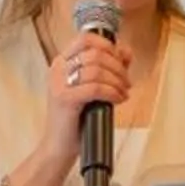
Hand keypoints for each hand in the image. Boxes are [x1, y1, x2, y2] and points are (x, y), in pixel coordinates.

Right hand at [39, 29, 132, 168]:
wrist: (59, 147)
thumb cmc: (77, 119)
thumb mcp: (93, 88)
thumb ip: (108, 68)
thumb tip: (126, 51)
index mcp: (61, 63)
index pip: (85, 39)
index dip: (108, 46)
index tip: (120, 61)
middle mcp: (57, 69)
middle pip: (95, 54)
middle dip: (117, 66)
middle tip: (126, 82)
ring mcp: (59, 84)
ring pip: (96, 69)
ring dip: (117, 80)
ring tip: (123, 92)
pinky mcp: (65, 100)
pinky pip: (95, 88)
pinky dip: (112, 92)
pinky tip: (118, 99)